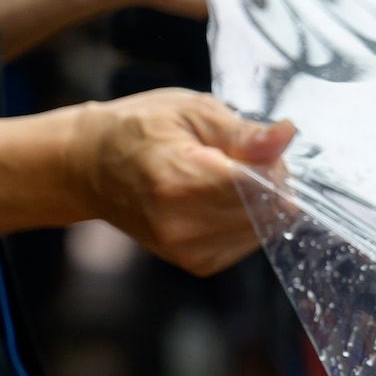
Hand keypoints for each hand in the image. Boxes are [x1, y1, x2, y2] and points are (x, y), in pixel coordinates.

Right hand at [71, 89, 296, 275]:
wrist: (89, 167)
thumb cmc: (138, 131)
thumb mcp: (191, 112)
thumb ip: (243, 132)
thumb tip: (286, 135)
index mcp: (178, 181)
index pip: (260, 184)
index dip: (273, 162)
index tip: (260, 145)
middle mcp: (181, 224)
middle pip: (266, 208)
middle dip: (270, 180)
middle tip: (238, 156)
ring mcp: (187, 249)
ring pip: (263, 227)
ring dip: (261, 201)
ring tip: (222, 176)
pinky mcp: (196, 263)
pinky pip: (248, 241)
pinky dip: (248, 218)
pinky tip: (220, 199)